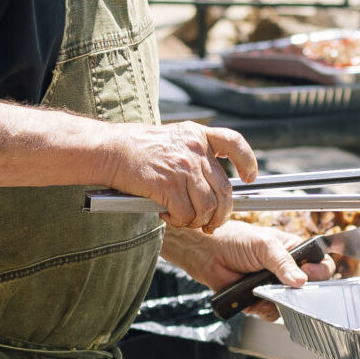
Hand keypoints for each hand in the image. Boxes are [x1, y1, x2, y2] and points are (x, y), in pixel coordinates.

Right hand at [103, 122, 258, 230]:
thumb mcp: (173, 138)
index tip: (249, 177)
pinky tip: (168, 216)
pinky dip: (179, 221)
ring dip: (199, 220)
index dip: (247, 161)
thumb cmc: (137, 148)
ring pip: (208, 206)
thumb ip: (194, 153)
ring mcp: (182, 167)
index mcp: (197, 135)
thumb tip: (212, 183)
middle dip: (222, 213)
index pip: (234, 143)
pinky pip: (185, 213)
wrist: (110, 150)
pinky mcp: (168, 185)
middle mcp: (194, 149)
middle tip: (213, 223)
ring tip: (186, 221)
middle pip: (224, 189)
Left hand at [165, 221, 335, 320]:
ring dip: (280, 301)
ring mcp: (274, 287)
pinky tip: (255, 298)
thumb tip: (301, 280)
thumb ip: (283, 262)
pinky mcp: (260, 300)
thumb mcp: (264, 244)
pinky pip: (272, 313)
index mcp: (294, 251)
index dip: (319, 271)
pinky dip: (264, 309)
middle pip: (308, 289)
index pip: (320, 264)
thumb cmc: (235, 239)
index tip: (309, 274)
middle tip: (286, 286)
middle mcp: (287, 271)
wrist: (208, 253)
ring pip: (291, 304)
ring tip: (265, 289)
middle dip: (299, 291)